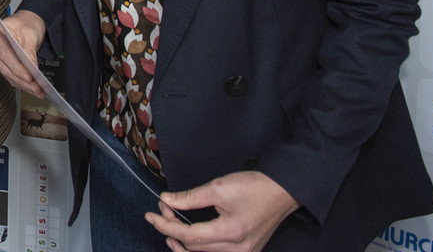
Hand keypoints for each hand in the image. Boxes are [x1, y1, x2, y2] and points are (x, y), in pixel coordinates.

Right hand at [0, 10, 46, 97]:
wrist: (27, 23)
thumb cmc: (26, 23)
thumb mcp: (30, 33)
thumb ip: (29, 51)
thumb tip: (32, 69)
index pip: (4, 53)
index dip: (17, 67)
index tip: (30, 76)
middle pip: (5, 67)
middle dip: (21, 79)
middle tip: (37, 87)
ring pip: (8, 75)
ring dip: (23, 85)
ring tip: (38, 91)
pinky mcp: (2, 65)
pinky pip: (11, 77)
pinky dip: (23, 84)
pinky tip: (34, 89)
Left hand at [146, 170, 299, 251]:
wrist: (282, 192)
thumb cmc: (254, 187)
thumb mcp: (219, 187)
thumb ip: (190, 197)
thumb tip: (167, 200)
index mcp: (231, 232)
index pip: (189, 235)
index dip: (166, 225)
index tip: (151, 214)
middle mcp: (238, 250)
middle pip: (195, 248)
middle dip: (172, 230)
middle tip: (162, 211)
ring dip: (184, 243)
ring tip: (169, 229)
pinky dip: (199, 249)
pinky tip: (188, 241)